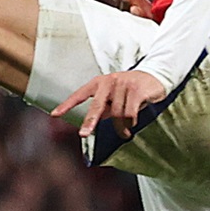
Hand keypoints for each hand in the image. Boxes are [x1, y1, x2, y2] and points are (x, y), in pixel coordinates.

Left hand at [52, 67, 168, 138]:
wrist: (155, 76)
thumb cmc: (130, 89)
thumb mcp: (113, 96)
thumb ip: (102, 108)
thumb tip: (90, 125)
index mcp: (99, 82)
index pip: (80, 94)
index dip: (67, 105)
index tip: (54, 114)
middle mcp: (109, 81)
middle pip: (96, 106)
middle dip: (89, 121)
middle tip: (84, 134)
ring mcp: (123, 84)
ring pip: (117, 114)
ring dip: (121, 127)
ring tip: (125, 133)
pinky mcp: (137, 90)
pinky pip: (130, 113)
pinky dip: (130, 123)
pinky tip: (132, 125)